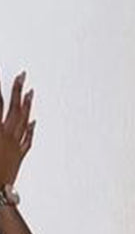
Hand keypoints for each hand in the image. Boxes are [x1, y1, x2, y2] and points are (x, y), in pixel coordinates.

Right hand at [0, 70, 35, 186]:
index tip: (0, 80)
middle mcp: (7, 136)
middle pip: (14, 108)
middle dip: (18, 90)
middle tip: (22, 76)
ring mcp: (15, 146)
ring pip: (24, 122)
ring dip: (27, 106)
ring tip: (30, 92)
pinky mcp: (19, 157)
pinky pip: (27, 140)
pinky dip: (30, 129)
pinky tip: (33, 122)